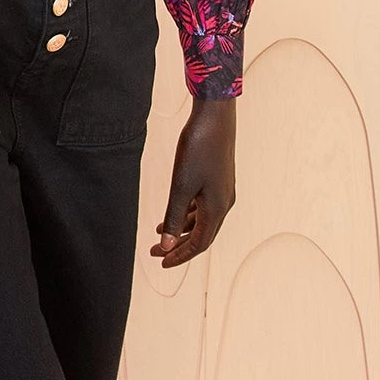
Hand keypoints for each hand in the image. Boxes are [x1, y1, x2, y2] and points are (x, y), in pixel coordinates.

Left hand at [151, 94, 236, 267]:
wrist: (215, 116)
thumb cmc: (198, 148)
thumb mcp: (180, 186)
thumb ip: (173, 216)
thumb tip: (166, 245)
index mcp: (217, 208)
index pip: (198, 244)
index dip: (179, 256)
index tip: (161, 263)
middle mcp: (224, 203)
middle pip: (201, 235)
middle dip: (178, 246)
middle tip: (155, 252)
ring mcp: (223, 191)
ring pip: (201, 220)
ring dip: (181, 229)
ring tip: (158, 233)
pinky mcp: (218, 179)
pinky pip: (203, 206)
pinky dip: (187, 214)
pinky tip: (173, 211)